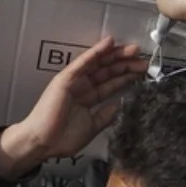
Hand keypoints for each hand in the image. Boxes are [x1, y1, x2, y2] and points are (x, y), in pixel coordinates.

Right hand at [0, 37, 145, 178]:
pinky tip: (109, 43)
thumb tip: (118, 105)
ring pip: (99, 64)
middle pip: (108, 71)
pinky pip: (83, 63)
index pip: (110, 83)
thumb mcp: (91, 127)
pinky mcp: (65, 79)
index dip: (126, 76)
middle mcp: (82, 86)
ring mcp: (74, 81)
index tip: (142, 71)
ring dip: (116, 55)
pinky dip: (95, 52)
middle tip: (143, 58)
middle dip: (126, 64)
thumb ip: (104, 116)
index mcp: (88, 98)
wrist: (42, 143)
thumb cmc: (61, 138)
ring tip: (134, 49)